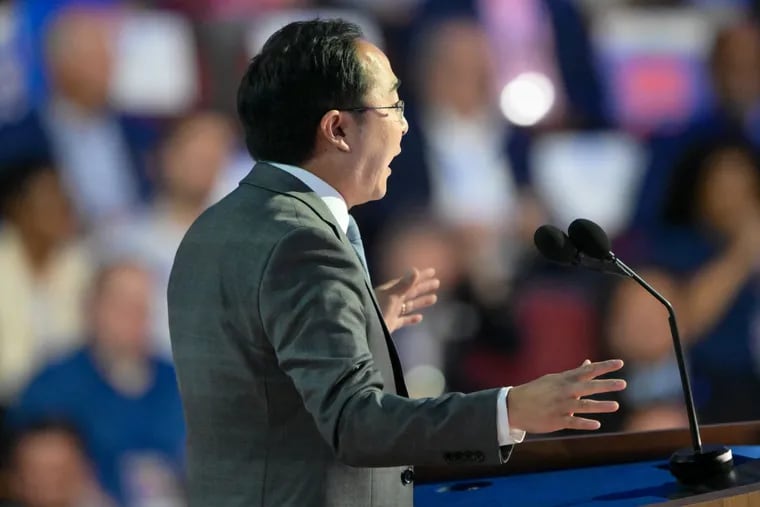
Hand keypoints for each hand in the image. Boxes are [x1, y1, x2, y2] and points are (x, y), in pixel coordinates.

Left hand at [374, 267, 439, 332]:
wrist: (364, 330)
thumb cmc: (376, 310)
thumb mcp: (391, 296)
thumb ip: (404, 284)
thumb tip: (415, 269)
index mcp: (391, 290)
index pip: (409, 281)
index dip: (420, 276)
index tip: (433, 271)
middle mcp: (391, 299)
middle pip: (410, 292)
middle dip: (423, 287)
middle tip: (437, 283)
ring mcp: (391, 312)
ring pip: (409, 305)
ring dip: (421, 301)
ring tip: (434, 298)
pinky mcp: (390, 324)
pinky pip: (403, 320)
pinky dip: (411, 318)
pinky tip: (419, 318)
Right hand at [507, 359, 625, 432]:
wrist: (514, 406)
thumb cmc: (537, 391)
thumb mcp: (555, 380)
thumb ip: (574, 374)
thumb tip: (589, 363)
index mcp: (564, 380)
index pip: (588, 371)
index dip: (604, 366)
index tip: (620, 363)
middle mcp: (564, 391)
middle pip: (588, 387)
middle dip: (606, 385)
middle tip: (623, 383)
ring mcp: (560, 406)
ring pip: (583, 405)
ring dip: (599, 406)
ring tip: (615, 405)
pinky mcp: (556, 421)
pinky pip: (573, 422)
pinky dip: (584, 423)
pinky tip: (597, 424)